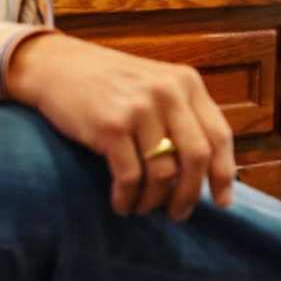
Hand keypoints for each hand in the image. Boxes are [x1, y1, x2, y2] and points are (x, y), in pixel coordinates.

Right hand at [7, 30, 238, 216]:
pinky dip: (127, 198)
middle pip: (197, 158)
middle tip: (178, 214)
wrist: (56, 66)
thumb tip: (205, 171)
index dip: (224, 174)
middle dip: (189, 194)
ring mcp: (140, 109)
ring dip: (154, 201)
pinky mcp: (110, 127)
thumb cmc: (109, 84)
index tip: (222, 202)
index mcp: (187, 83)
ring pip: (163, 173)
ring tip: (143, 208)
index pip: (219, 135)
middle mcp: (168, 93)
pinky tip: (122, 204)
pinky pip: (130, 178)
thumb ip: (181, 116)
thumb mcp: (155, 85)